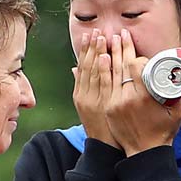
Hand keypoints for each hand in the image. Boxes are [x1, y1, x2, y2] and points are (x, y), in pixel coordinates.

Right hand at [70, 32, 117, 148]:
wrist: (104, 149)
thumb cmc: (101, 127)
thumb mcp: (88, 106)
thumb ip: (83, 87)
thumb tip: (75, 69)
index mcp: (80, 95)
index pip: (82, 68)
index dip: (85, 50)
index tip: (90, 35)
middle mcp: (84, 96)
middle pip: (87, 67)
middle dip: (92, 47)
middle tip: (97, 31)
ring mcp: (93, 100)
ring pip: (94, 73)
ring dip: (98, 53)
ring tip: (103, 37)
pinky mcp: (102, 105)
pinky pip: (102, 84)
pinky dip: (103, 70)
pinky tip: (105, 57)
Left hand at [102, 32, 180, 154]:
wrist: (145, 153)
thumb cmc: (163, 133)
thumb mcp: (177, 112)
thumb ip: (178, 92)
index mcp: (145, 97)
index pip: (136, 67)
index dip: (134, 55)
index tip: (135, 49)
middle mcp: (128, 98)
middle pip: (122, 66)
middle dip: (120, 48)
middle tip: (120, 34)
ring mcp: (116, 103)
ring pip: (110, 73)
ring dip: (109, 55)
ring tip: (107, 41)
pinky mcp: (109, 108)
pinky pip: (104, 85)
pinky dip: (102, 71)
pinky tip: (101, 59)